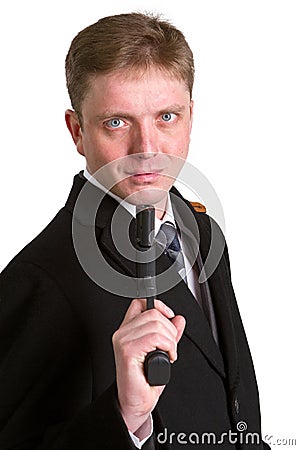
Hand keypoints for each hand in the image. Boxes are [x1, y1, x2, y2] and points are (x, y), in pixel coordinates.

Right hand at [112, 298, 185, 433]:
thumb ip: (170, 333)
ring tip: (168, 353)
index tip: (169, 315)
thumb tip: (178, 319)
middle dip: (169, 329)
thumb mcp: (163, 351)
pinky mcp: (127, 351)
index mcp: (128, 329)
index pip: (140, 303)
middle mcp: (123, 332)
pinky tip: (167, 358)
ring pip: (156, 324)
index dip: (158, 304)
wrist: (136, 402)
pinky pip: (155, 337)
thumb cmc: (146, 380)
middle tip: (170, 347)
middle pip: (153, 313)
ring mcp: (123, 340)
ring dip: (170, 341)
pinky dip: (168, 347)